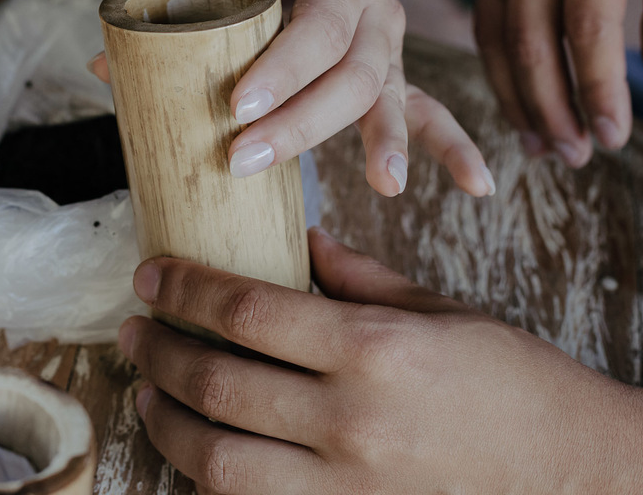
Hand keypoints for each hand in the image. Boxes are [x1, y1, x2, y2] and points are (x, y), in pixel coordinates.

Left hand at [92, 0, 493, 197]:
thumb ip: (173, 10)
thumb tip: (105, 68)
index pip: (318, 24)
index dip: (283, 69)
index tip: (235, 108)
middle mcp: (377, 4)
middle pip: (355, 71)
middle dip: (303, 121)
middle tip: (245, 159)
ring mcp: (392, 41)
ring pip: (390, 93)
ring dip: (379, 142)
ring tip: (380, 185)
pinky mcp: (394, 72)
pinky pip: (430, 109)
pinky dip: (449, 147)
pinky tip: (477, 186)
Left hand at [118, 230, 642, 493]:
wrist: (574, 472)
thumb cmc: (510, 382)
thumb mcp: (437, 310)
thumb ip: (357, 274)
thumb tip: (300, 239)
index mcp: (373, 349)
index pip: (246, 311)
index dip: (184, 289)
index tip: (150, 274)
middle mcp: (352, 421)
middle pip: (216, 384)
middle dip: (157, 351)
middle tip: (134, 328)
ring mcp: (347, 485)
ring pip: (218, 461)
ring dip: (166, 421)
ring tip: (146, 391)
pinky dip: (208, 478)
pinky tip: (194, 448)